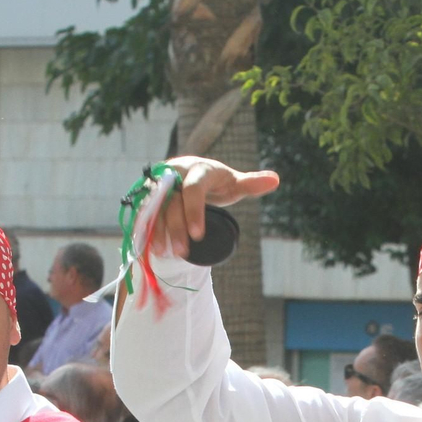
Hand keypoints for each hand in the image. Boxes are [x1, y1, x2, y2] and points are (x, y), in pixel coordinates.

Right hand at [156, 158, 279, 257]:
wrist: (191, 172)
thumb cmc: (217, 181)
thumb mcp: (233, 183)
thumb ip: (251, 183)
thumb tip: (275, 179)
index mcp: (197, 168)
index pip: (193, 189)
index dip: (194, 211)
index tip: (198, 235)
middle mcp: (175, 172)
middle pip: (172, 201)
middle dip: (176, 228)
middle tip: (183, 252)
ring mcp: (159, 183)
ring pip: (155, 207)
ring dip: (158, 231)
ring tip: (166, 253)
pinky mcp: (150, 194)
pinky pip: (146, 211)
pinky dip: (147, 228)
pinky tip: (152, 246)